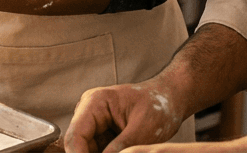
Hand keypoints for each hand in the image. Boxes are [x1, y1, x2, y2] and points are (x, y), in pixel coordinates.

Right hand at [63, 80, 189, 152]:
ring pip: (86, 151)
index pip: (75, 136)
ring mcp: (94, 124)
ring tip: (126, 151)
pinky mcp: (101, 134)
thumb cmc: (159, 105)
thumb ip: (121, 148)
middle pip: (78, 146)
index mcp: (94, 102)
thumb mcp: (143, 129)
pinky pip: (96, 152)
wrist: (170, 99)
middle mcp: (88, 112)